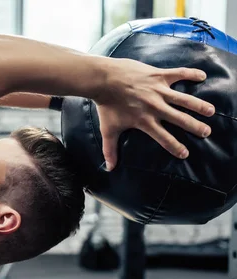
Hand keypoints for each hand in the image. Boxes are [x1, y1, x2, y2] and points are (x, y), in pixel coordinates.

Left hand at [94, 58, 214, 170]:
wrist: (104, 80)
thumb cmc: (106, 106)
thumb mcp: (108, 129)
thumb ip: (110, 150)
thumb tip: (110, 168)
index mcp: (145, 121)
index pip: (164, 138)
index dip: (175, 147)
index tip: (185, 154)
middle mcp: (155, 108)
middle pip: (180, 120)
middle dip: (195, 127)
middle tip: (206, 132)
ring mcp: (158, 91)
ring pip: (184, 99)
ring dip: (199, 105)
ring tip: (211, 111)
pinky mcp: (159, 76)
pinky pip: (179, 74)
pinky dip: (191, 74)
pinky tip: (203, 76)